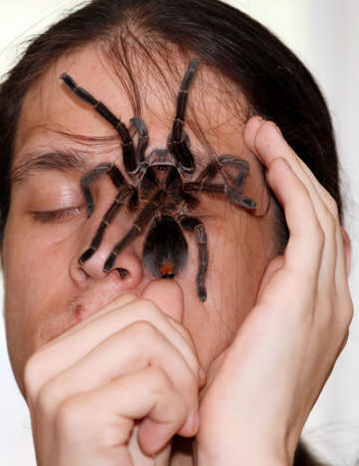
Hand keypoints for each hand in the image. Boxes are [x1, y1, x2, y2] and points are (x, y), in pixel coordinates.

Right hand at [24, 280, 201, 465]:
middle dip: (181, 359)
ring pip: (148, 337)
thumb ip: (153, 337)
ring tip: (173, 426)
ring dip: (180, 388)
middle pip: (144, 314)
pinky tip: (156, 445)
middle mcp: (47, 363)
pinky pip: (151, 382)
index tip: (179, 383)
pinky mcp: (74, 413)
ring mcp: (54, 387)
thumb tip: (169, 287)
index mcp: (60, 353)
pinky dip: (173, 413)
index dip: (171, 338)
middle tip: (184, 408)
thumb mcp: (144, 391)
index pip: (132, 305)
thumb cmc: (127, 461)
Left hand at [196, 117, 352, 464]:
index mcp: (317, 309)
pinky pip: (307, 224)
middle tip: (265, 136)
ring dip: (292, 167)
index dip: (297, 195)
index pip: (317, 237)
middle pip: (323, 214)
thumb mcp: (253, 339)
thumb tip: (263, 272)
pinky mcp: (305, 296)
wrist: (243, 445)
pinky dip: (292, 187)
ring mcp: (325, 296)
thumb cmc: (237, 397)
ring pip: (319, 210)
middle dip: (294, 169)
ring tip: (265, 135)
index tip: (269, 166)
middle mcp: (332, 297)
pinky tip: (271, 163)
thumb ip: (266, 302)